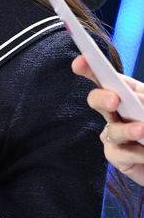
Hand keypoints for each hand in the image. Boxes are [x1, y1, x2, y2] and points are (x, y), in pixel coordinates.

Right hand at [71, 54, 143, 185]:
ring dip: (127, 130)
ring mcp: (113, 133)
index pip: (106, 77)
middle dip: (102, 98)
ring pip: (111, 129)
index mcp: (129, 93)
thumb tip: (135, 102)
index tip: (79, 62)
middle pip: (97, 100)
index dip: (90, 68)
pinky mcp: (115, 155)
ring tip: (142, 130)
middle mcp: (116, 111)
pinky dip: (135, 152)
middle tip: (114, 101)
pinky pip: (117, 153)